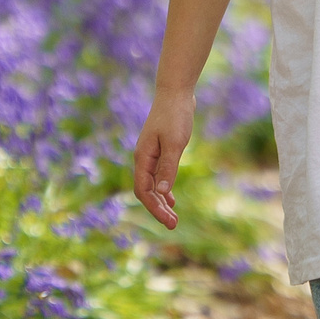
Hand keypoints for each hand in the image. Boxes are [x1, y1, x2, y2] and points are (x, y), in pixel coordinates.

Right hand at [133, 89, 196, 225]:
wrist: (176, 93)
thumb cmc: (175, 115)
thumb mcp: (175, 142)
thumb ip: (168, 167)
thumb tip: (163, 192)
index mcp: (143, 157)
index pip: (144, 191)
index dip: (155, 208)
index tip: (169, 222)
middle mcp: (143, 158)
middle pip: (147, 191)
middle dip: (159, 210)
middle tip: (174, 225)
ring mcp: (151, 155)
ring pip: (153, 185)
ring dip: (162, 202)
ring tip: (174, 218)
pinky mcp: (160, 151)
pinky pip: (159, 177)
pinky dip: (165, 190)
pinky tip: (172, 199)